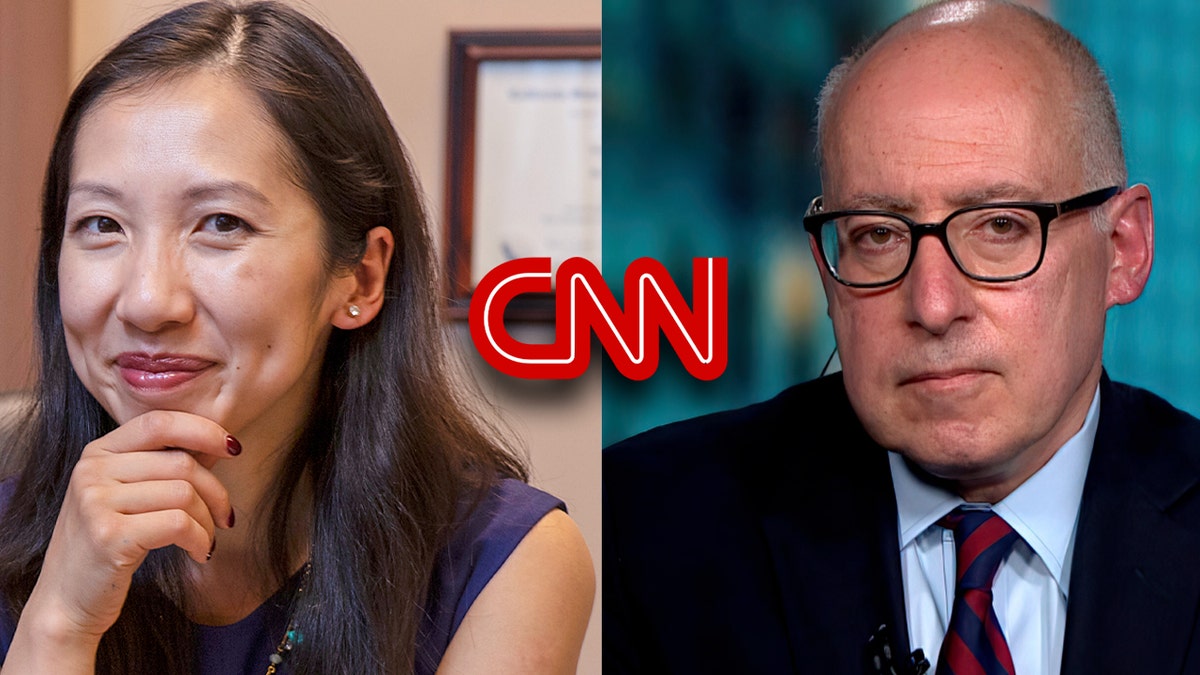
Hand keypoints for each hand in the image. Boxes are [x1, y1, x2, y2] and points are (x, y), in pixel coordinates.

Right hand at [17, 410, 238, 657]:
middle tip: (225, 517)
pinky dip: (200, 539)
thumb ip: (165, 466)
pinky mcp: (108, 536)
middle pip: (181, 463)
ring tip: (207, 540)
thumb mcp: (129, 496)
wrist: (66, 601)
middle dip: (216, 492)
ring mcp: (95, 502)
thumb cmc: (109, 544)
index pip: (159, 422)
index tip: (232, 448)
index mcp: (98, 452)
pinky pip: (178, 524)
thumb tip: (220, 445)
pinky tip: (200, 552)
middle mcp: (92, 470)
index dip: (203, 430)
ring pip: (184, 493)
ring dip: (209, 521)